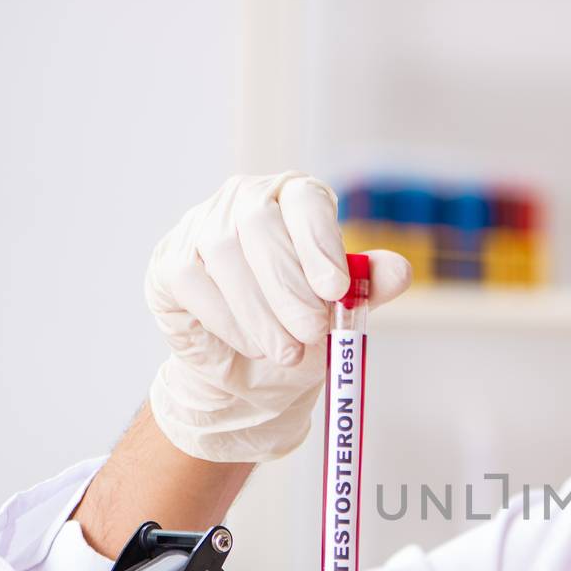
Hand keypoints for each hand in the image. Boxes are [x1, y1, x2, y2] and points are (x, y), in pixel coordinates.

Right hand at [145, 172, 411, 462]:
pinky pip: (194, 283)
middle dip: (289, 286)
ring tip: (287, 352)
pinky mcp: (169, 261)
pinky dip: (228, 322)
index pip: (304, 200)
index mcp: (294, 199)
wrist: (249, 370)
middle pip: (260, 224)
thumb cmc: (298, 326)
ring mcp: (200, 226)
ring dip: (261, 313)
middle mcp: (244, 199)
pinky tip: (251, 345)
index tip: (335, 290)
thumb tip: (400, 271)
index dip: (319, 243)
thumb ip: (368, 286)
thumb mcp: (340, 309)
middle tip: (312, 333)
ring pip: (224, 255)